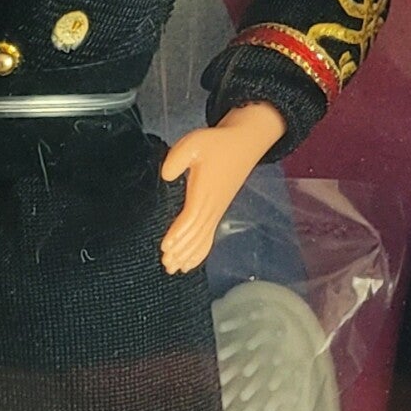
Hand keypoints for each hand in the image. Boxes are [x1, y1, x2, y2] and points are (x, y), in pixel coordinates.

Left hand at [159, 101, 285, 274]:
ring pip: (202, 238)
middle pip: (195, 234)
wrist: (244, 143)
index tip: (165, 247)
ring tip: (173, 268)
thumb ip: (177, 158)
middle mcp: (212, 205)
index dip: (178, 234)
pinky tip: (189, 262)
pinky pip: (208, 235)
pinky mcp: (218, 210)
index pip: (190, 218)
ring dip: (188, 254)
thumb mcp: (194, 142)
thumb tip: (166, 176)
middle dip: (181, 250)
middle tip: (166, 265)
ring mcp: (216, 210)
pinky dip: (200, 251)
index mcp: (205, 191)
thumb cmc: (217, 143)